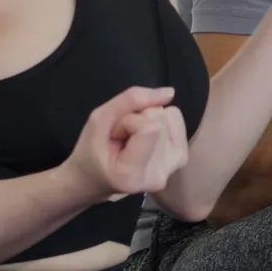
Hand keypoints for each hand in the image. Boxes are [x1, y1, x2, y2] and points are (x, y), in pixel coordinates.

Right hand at [68, 86, 187, 200]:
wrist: (94, 179)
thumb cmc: (90, 153)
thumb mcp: (98, 121)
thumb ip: (130, 101)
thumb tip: (169, 92)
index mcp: (133, 173)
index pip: (150, 126)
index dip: (128, 120)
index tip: (115, 136)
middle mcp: (159, 175)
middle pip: (161, 118)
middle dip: (137, 119)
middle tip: (121, 139)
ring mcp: (173, 168)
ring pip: (170, 116)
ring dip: (147, 120)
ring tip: (131, 140)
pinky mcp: (181, 158)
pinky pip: (176, 120)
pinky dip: (160, 121)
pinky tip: (145, 138)